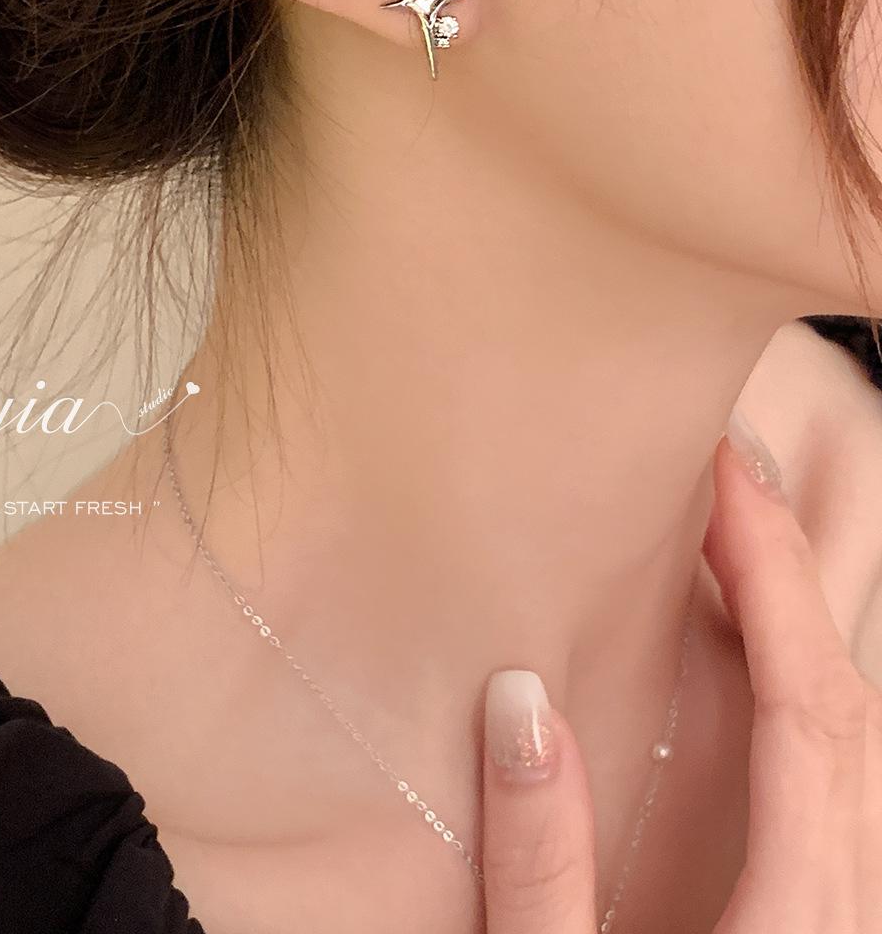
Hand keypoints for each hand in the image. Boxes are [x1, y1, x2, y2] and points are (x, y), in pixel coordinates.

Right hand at [478, 427, 881, 931]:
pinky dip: (807, 697)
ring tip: (733, 550)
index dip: (770, 579)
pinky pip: (846, 786)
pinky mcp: (826, 929)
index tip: (720, 478)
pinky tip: (746, 675)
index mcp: (799, 923)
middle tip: (725, 477)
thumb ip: (543, 866)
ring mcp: (852, 923)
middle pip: (856, 708)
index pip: (810, 711)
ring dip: (804, 628)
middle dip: (794, 574)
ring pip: (864, 746)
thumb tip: (519, 702)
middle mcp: (854, 912)